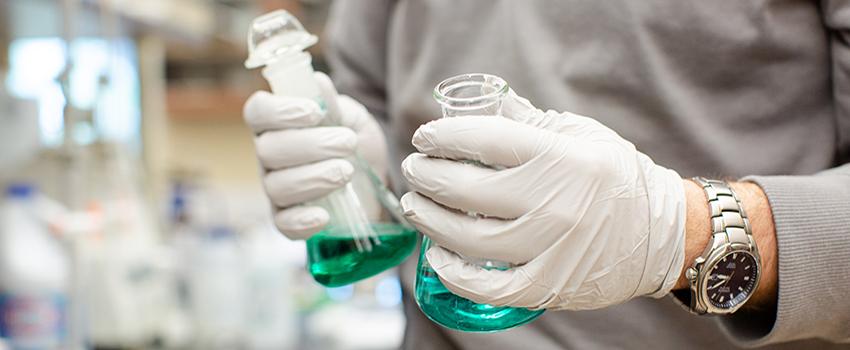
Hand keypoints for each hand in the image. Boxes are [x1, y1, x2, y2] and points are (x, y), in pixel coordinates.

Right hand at [243, 72, 387, 239]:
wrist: (375, 181)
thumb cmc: (354, 143)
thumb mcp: (353, 118)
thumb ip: (334, 104)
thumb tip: (317, 82)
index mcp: (278, 124)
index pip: (257, 112)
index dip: (279, 111)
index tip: (313, 112)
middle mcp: (270, 156)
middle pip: (268, 150)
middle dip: (310, 146)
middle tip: (348, 142)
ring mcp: (277, 189)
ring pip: (277, 186)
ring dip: (314, 178)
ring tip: (347, 172)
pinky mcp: (289, 219)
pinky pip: (283, 224)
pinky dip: (302, 221)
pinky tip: (324, 214)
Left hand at [399, 91, 686, 309]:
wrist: (663, 234)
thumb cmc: (615, 176)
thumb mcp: (580, 135)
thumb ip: (530, 120)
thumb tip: (486, 102)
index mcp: (560, 157)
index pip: (482, 140)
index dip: (443, 137)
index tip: (423, 137)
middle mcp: (553, 202)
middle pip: (467, 189)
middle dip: (427, 176)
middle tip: (413, 170)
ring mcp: (550, 248)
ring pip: (468, 237)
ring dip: (430, 220)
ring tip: (415, 206)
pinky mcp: (549, 286)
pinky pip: (488, 287)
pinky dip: (455, 273)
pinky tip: (437, 256)